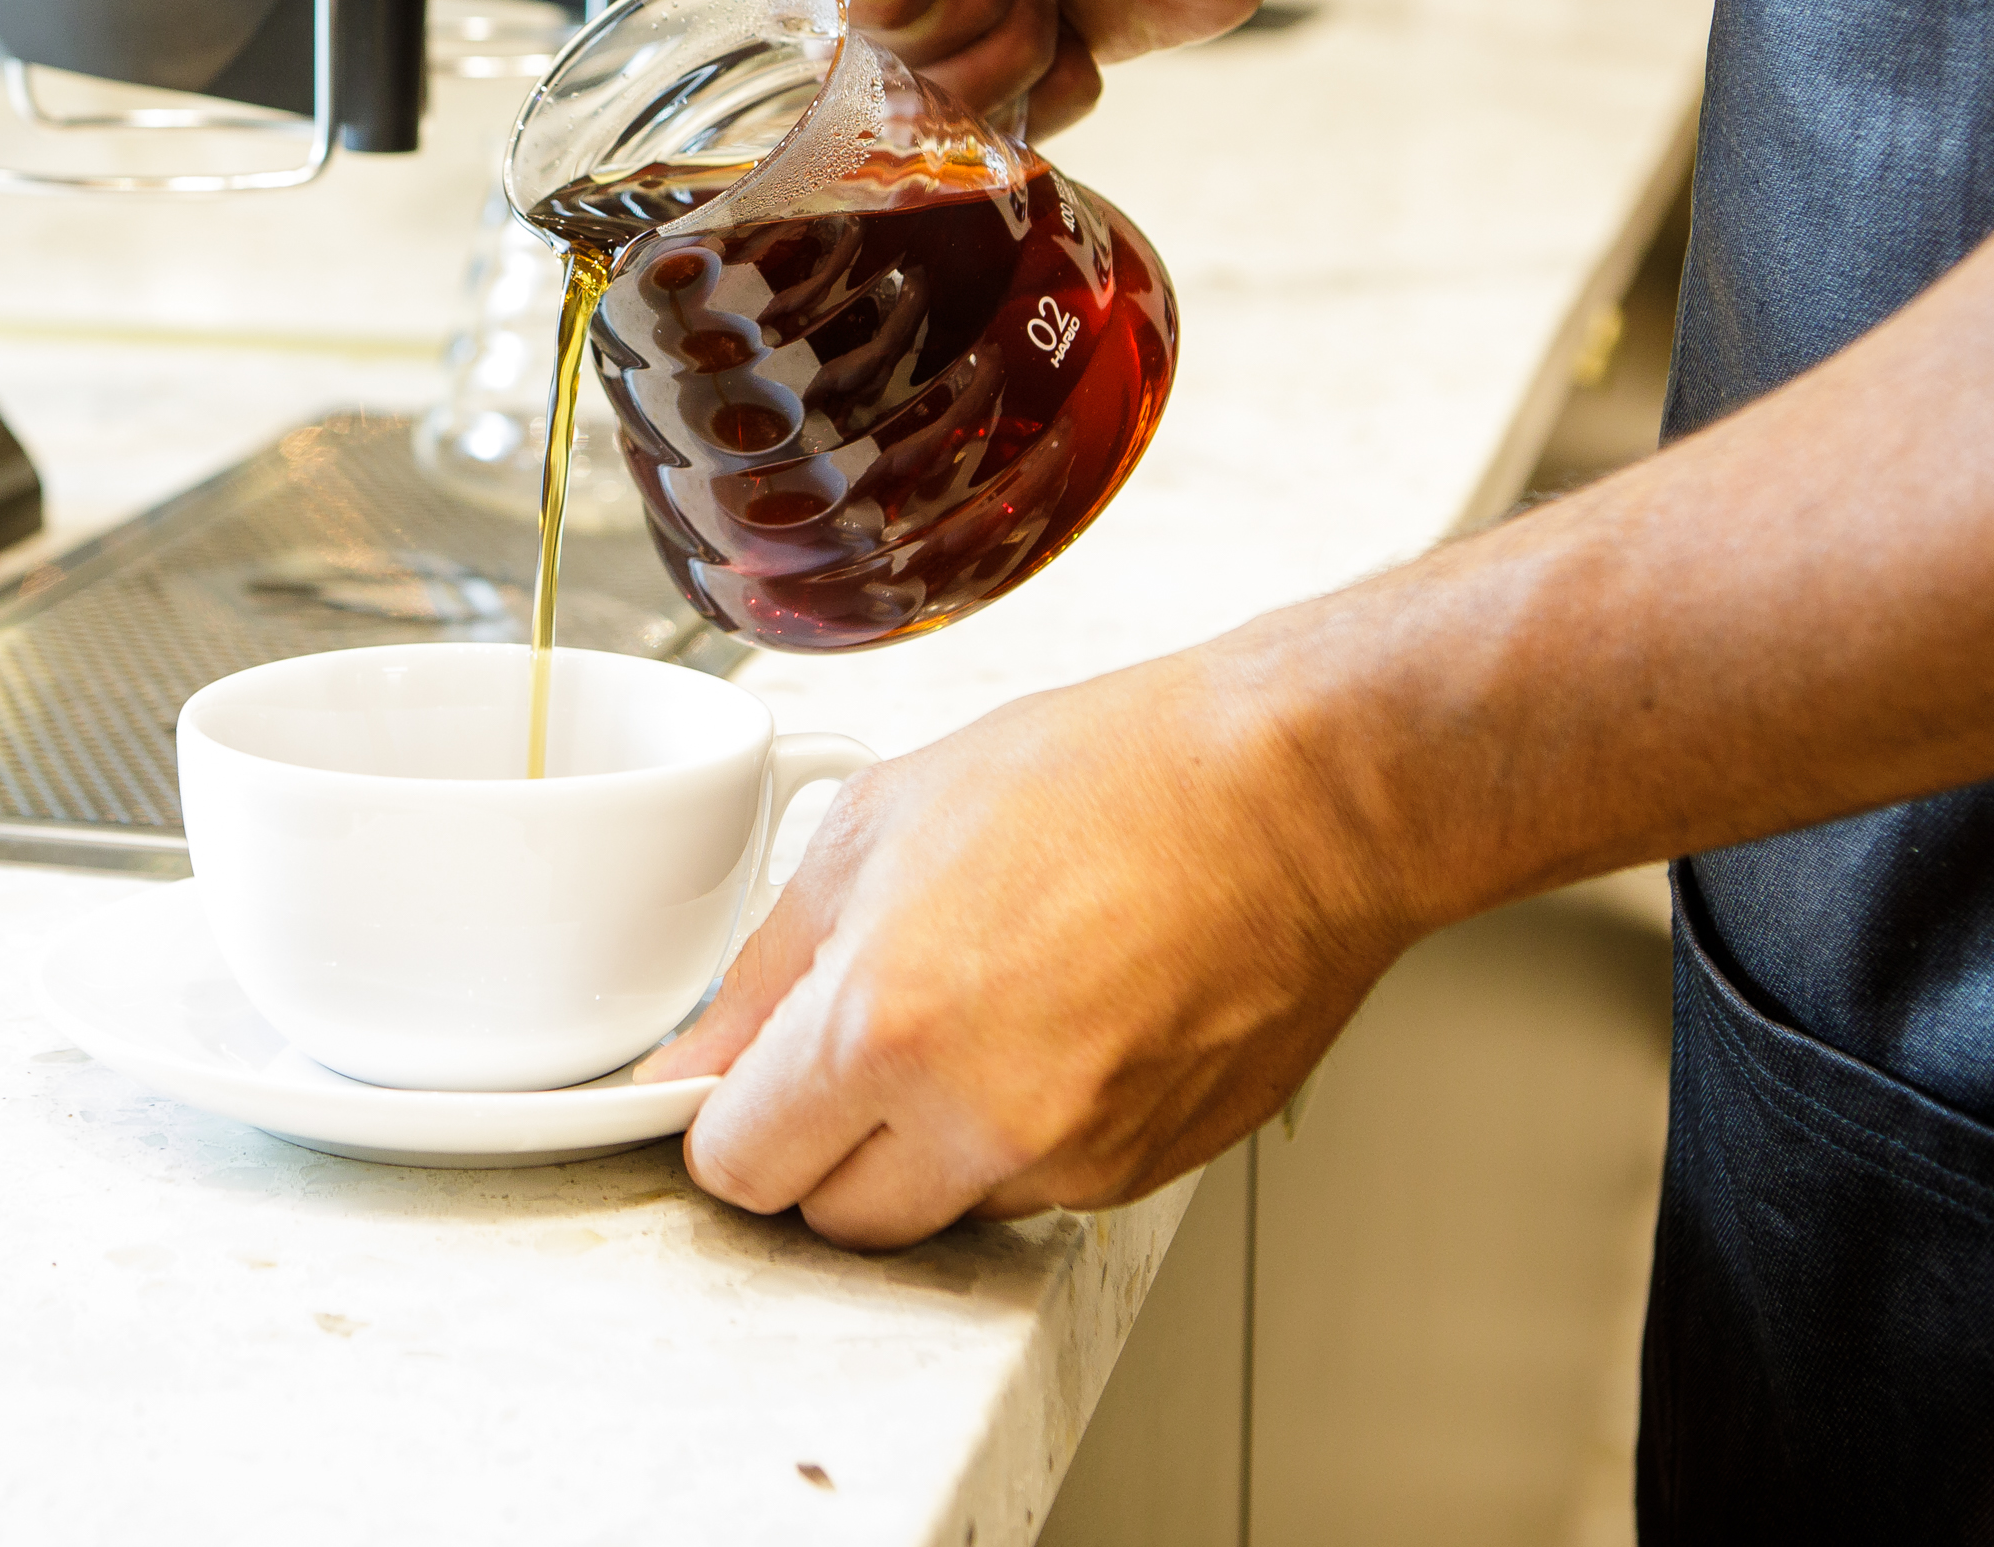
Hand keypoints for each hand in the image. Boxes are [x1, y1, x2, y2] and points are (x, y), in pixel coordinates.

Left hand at [637, 647, 1409, 1249]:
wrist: (1295, 796)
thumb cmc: (1108, 775)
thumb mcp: (881, 821)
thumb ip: (765, 965)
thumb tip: (697, 1054)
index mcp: (887, 1026)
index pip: (740, 1165)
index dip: (728, 1119)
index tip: (743, 1083)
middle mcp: (979, 1119)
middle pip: (832, 1217)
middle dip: (820, 1144)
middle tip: (854, 1042)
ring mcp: (1073, 1159)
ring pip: (940, 1209)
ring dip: (927, 1144)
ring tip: (982, 1008)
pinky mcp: (1145, 1171)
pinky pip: (1039, 1190)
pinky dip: (1024, 1135)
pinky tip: (1058, 1025)